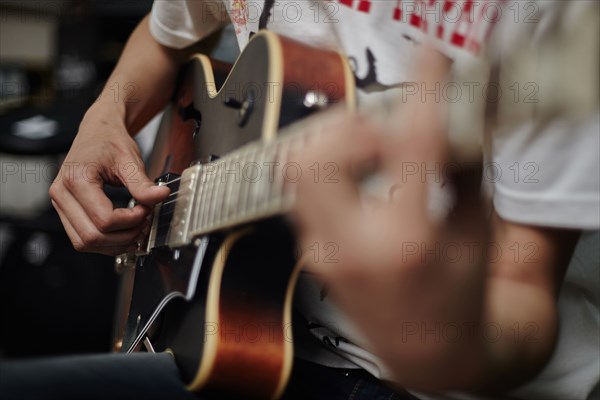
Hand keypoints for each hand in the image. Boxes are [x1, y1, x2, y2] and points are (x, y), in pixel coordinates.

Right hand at [49, 105, 169, 254]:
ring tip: (136, 228)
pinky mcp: (66, 212)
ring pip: (85, 243)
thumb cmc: (109, 141)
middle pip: (92, 236)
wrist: (97, 132)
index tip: (147, 209)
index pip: (104, 219)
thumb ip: (143, 183)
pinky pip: (83, 239)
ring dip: (114, 243)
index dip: (131, 220)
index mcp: (76, 179)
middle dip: (124, 236)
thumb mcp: (129, 159)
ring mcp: (61, 205)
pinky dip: (106, 242)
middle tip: (144, 222)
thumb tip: (162, 196)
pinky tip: (124, 233)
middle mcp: (61, 194)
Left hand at [291, 49, 487, 384]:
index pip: (407, 148)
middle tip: (377, 125)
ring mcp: (322, 252)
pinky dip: (325, 170)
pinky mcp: (311, 253)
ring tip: (364, 147)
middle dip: (345, 124)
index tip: (427, 69)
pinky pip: (302, 193)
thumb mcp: (476, 230)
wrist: (429, 355)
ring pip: (295, 170)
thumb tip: (449, 118)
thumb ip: (462, 168)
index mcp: (405, 243)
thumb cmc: (457, 297)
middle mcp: (352, 248)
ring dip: (328, 143)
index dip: (420, 98)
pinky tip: (354, 178)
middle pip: (313, 156)